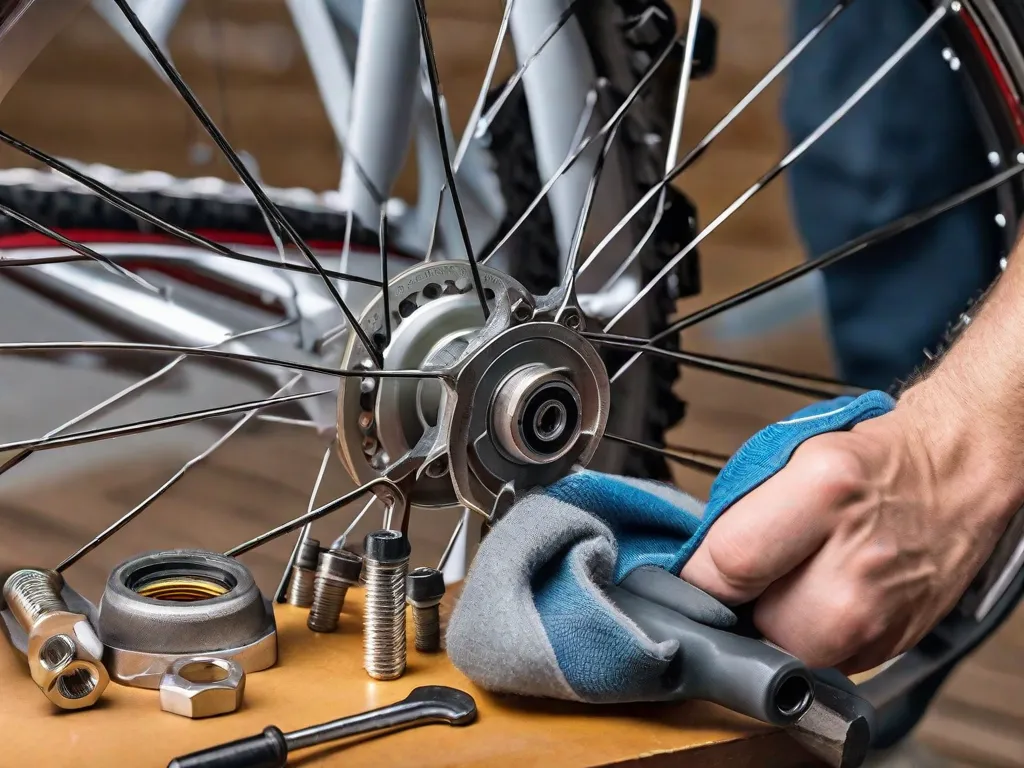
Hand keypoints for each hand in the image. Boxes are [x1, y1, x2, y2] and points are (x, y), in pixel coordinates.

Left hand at [680, 395, 1016, 673]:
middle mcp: (860, 558)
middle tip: (752, 577)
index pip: (728, 563)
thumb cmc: (868, 462)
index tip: (691, 576)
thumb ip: (738, 513)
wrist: (953, 474)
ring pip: (792, 653)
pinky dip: (814, 639)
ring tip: (791, 586)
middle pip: (759, 622)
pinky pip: (827, 662)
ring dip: (778, 627)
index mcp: (825, 491)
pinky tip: (825, 598)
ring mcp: (884, 607)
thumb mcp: (789, 458)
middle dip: (743, 606)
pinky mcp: (897, 641)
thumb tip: (692, 564)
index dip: (698, 575)